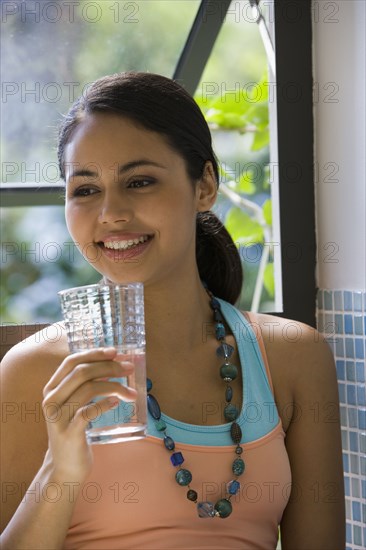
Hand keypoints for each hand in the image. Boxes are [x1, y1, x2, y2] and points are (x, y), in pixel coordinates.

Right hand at [41, 347, 135, 482]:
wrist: (65, 468)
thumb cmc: (74, 430)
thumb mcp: (73, 405)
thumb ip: (84, 385)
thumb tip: (113, 363)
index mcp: (51, 388)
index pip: (71, 361)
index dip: (94, 353)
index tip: (115, 351)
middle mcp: (51, 400)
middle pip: (82, 372)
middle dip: (109, 367)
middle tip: (129, 368)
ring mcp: (58, 417)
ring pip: (88, 389)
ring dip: (115, 386)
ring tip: (131, 392)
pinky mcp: (69, 433)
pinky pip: (88, 412)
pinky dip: (105, 404)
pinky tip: (117, 402)